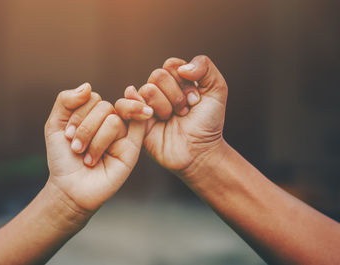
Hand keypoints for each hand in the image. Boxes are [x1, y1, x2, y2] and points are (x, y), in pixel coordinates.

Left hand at [44, 83, 146, 214]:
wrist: (69, 188)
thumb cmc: (62, 158)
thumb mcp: (54, 125)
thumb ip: (66, 100)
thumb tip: (89, 86)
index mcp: (93, 114)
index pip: (92, 97)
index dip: (77, 115)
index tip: (66, 135)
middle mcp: (109, 121)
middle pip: (104, 107)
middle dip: (84, 129)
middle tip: (75, 149)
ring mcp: (122, 134)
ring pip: (113, 120)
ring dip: (94, 140)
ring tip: (87, 158)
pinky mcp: (133, 147)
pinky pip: (136, 126)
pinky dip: (138, 114)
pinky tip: (144, 111)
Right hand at [115, 55, 227, 180]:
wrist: (200, 152)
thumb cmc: (208, 124)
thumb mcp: (217, 89)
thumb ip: (205, 66)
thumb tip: (181, 67)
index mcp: (175, 81)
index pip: (171, 65)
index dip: (185, 81)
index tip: (196, 99)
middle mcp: (159, 91)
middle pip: (158, 75)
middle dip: (176, 95)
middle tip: (184, 112)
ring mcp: (145, 105)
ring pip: (147, 89)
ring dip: (165, 107)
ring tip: (173, 119)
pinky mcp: (134, 121)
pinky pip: (122, 104)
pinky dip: (135, 106)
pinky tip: (150, 115)